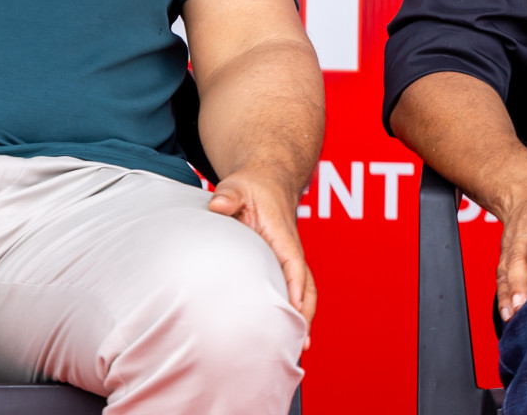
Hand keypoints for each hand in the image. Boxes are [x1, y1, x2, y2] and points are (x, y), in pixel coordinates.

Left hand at [209, 168, 317, 348]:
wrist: (269, 178)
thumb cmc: (253, 186)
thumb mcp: (237, 186)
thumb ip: (228, 196)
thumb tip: (219, 206)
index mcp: (283, 235)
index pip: (294, 265)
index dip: (296, 288)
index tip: (295, 310)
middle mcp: (291, 250)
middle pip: (307, 285)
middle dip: (306, 312)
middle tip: (300, 342)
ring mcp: (288, 258)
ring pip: (304, 290)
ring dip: (303, 315)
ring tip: (297, 347)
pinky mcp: (282, 263)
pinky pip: (293, 288)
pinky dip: (294, 309)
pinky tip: (284, 330)